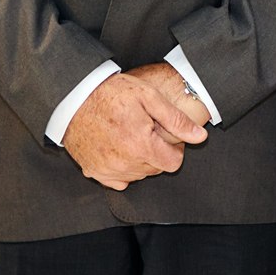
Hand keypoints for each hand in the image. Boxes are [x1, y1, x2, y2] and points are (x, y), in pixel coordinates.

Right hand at [61, 71, 207, 190]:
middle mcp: (125, 164)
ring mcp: (107, 171)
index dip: (174, 148)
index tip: (165, 134)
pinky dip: (122, 168)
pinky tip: (118, 148)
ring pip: (138, 175)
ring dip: (140, 160)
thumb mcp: (149, 98)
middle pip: (156, 169)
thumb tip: (200, 137)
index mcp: (141, 146)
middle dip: (156, 151)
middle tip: (145, 129)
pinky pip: (118, 180)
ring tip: (130, 135)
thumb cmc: (112, 93)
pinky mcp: (94, 172)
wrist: (75, 97)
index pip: (173, 163)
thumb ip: (176, 120)